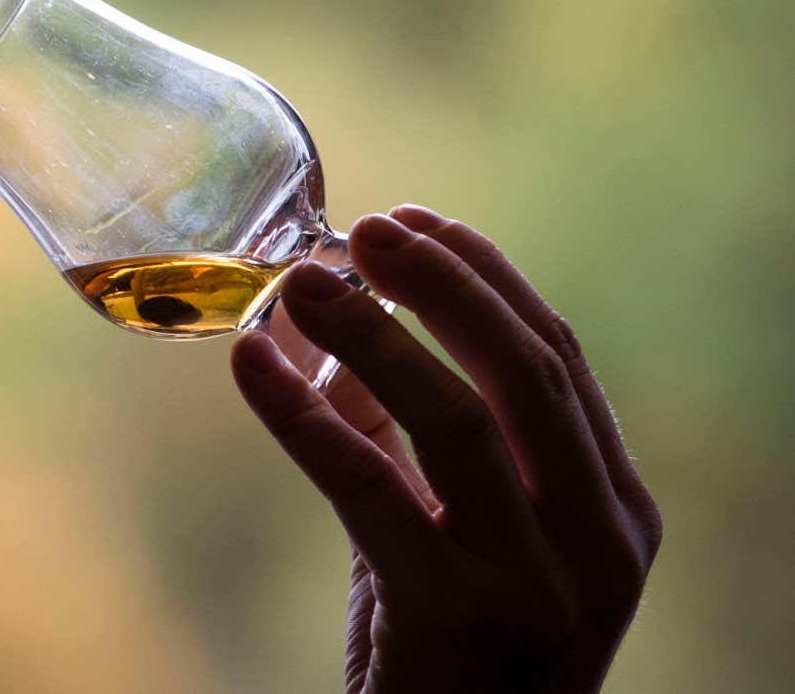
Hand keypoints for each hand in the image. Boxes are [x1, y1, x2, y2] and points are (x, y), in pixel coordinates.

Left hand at [230, 205, 661, 692]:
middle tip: (367, 228)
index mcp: (614, 506)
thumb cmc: (457, 644)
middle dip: (442, 283)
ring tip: (301, 281)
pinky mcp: (455, 614)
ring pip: (457, 417)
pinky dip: (302, 415)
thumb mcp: (460, 529)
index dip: (484, 277)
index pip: (558, 357)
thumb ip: (408, 429)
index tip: (416, 222)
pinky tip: (252, 364)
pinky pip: (369, 485)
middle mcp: (597, 538)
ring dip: (372, 333)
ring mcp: (536, 580)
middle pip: (525, 369)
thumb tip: (326, 317)